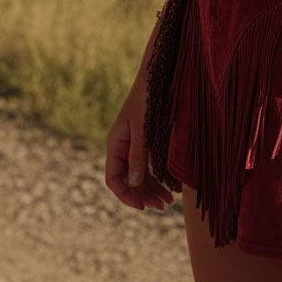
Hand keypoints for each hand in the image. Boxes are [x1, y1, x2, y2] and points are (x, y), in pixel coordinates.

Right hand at [104, 77, 173, 210]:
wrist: (158, 74)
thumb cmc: (148, 98)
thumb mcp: (143, 127)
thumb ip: (138, 154)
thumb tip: (134, 184)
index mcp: (115, 143)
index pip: (113, 179)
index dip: (126, 195)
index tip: (142, 206)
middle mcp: (122, 147)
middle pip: (127, 181)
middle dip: (142, 195)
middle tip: (161, 206)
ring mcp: (133, 145)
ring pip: (138, 176)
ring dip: (150, 190)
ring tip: (167, 202)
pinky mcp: (146, 142)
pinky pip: (147, 166)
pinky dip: (156, 178)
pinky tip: (167, 187)